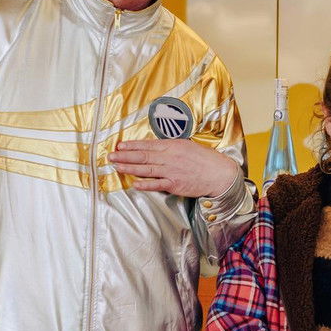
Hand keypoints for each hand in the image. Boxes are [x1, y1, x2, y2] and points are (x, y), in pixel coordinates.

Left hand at [109, 139, 239, 197]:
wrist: (219, 173)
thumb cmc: (205, 159)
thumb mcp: (188, 146)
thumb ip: (171, 147)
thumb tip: (156, 147)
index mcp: (173, 146)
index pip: (148, 145)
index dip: (132, 146)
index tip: (120, 145)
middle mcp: (170, 157)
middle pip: (143, 156)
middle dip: (125, 156)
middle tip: (111, 155)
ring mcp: (172, 171)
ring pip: (146, 169)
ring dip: (130, 168)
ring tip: (117, 166)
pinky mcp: (175, 184)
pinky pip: (157, 184)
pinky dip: (145, 184)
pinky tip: (134, 184)